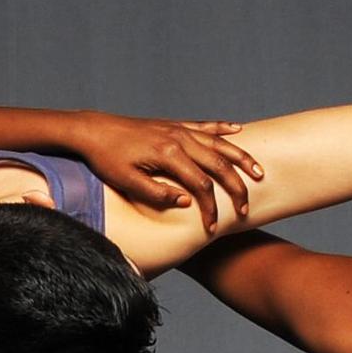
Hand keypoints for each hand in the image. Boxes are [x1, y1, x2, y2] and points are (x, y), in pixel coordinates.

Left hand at [65, 114, 262, 227]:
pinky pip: (205, 126)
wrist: (93, 130)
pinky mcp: (174, 125)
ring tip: (258, 171)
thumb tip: (187, 202)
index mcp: (168, 154)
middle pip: (218, 164)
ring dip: (240, 157)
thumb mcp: (127, 181)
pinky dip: (223, 128)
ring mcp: (178, 129)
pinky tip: (238, 130)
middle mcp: (179, 138)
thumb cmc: (107, 158)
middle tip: (245, 208)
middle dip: (236, 188)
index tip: (213, 228)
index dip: (211, 208)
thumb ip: (158, 193)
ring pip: (219, 143)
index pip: (201, 185)